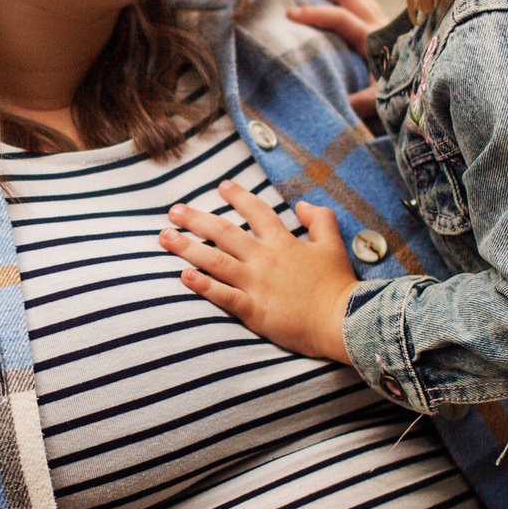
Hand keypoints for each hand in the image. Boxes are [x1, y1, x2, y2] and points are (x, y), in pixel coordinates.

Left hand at [159, 180, 355, 364]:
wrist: (342, 321)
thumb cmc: (338, 285)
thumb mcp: (334, 245)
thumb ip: (320, 220)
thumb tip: (303, 204)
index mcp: (283, 242)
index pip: (256, 211)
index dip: (238, 196)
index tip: (221, 187)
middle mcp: (264, 259)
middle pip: (224, 233)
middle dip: (196, 219)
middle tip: (174, 211)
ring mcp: (256, 284)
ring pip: (215, 261)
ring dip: (187, 248)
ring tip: (165, 237)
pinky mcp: (253, 310)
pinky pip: (223, 295)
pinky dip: (202, 286)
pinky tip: (183, 276)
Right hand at [285, 0, 388, 120]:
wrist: (423, 89)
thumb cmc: (399, 96)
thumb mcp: (379, 101)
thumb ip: (359, 102)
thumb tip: (336, 103)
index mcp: (374, 41)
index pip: (342, 18)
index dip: (316, 14)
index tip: (290, 14)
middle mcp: (379, 27)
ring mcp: (383, 24)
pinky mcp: (384, 28)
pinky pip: (362, 3)